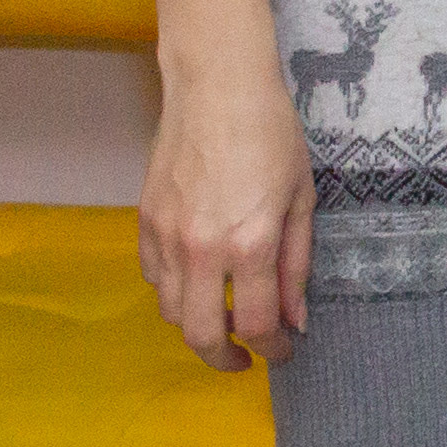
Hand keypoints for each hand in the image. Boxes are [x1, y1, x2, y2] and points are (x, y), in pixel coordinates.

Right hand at [137, 63, 316, 371]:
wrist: (217, 87)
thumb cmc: (271, 133)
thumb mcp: (301, 197)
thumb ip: (297, 264)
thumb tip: (296, 318)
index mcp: (250, 244)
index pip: (258, 324)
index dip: (274, 348)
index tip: (284, 351)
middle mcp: (202, 250)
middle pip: (203, 336)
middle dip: (226, 359)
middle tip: (246, 357)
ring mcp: (167, 238)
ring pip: (172, 312)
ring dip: (198, 326)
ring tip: (224, 318)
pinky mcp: (145, 223)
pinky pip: (154, 279)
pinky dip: (175, 293)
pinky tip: (197, 282)